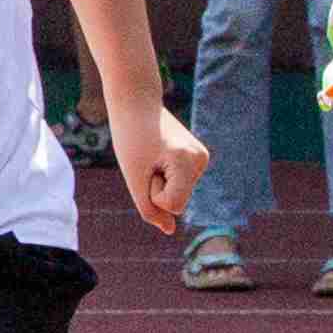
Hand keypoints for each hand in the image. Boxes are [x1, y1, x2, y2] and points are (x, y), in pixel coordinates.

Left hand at [112, 101, 208, 231]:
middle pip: (177, 202)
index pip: (172, 205)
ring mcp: (202, 158)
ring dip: (160, 181)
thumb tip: (168, 230)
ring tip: (152, 155)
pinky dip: (165, 176)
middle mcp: (201, 159)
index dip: (152, 193)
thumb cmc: (130, 137)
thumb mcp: (133, 178)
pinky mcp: (198, 157)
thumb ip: (149, 209)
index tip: (146, 166)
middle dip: (157, 188)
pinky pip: (178, 185)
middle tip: (147, 159)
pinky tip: (159, 154)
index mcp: (188, 160)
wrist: (136, 102)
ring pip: (178, 195)